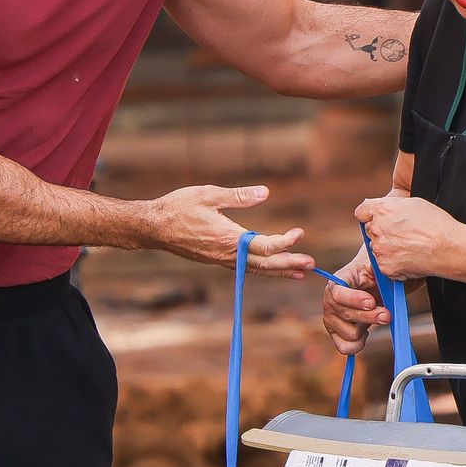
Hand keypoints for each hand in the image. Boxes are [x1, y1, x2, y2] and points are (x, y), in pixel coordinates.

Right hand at [147, 184, 313, 278]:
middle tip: (312, 265)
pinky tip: (269, 268)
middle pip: (265, 265)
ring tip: (299, 274)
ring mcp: (221, 260)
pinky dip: (262, 269)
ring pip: (255, 270)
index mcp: (229, 239)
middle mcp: (227, 254)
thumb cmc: (178, 207)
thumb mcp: (209, 195)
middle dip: (289, 264)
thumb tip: (265, 192)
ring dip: (278, 271)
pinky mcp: (216, 260)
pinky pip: (244, 268)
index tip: (299, 233)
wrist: (153, 227)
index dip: (285, 242)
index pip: (264, 246)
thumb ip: (238, 196)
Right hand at [322, 245, 389, 355]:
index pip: (337, 293)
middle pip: (347, 315)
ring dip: (367, 326)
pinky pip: (345, 347)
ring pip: (350, 333)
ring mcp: (331, 319)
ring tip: (375, 316)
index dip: (354, 300)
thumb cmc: (377, 273)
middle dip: (371, 316)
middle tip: (387, 314)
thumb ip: (380, 267)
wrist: (373, 283)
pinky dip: (358, 344)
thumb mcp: (378, 265)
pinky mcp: (336, 333)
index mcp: (337, 281)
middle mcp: (329, 301)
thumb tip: (388, 270)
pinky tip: (366, 332)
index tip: (372, 302)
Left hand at [356, 195, 456, 279]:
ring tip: (410, 246)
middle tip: (403, 234)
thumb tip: (376, 207)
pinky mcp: (385, 267)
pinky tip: (410, 257)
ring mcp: (380, 250)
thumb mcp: (413, 203)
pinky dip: (394, 262)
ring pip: (377, 248)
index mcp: (381, 210)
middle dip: (382, 231)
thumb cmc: (436, 223)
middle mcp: (377, 229)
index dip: (370, 215)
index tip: (379, 219)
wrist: (449, 248)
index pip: (361, 212)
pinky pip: (384, 264)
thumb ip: (390, 204)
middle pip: (370, 230)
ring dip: (388, 248)